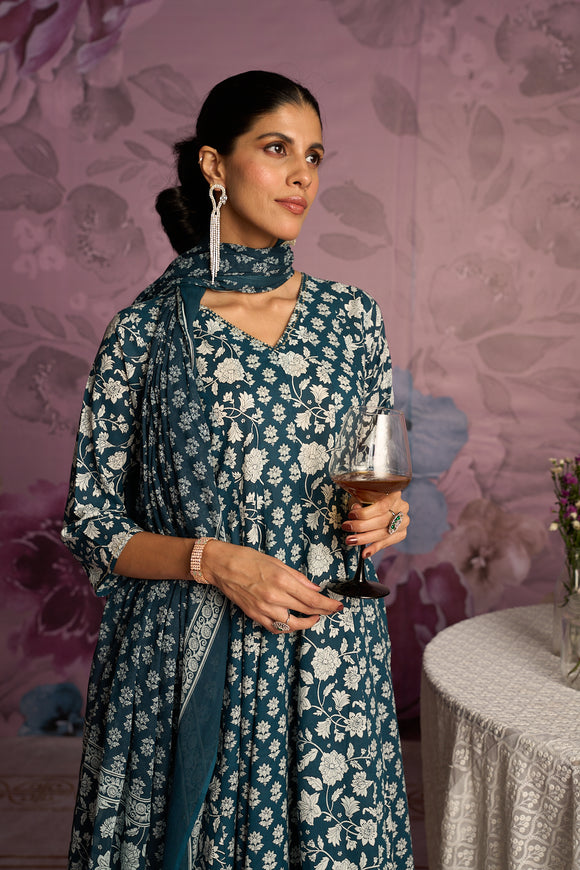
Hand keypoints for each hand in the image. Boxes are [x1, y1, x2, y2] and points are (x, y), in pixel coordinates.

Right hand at [201, 540, 342, 632]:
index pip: (312, 599)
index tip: (338, 606)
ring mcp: (263, 609)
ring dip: (306, 622)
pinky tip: (293, 621)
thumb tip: (315, 589)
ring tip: (314, 617)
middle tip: (332, 610)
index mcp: (282, 581)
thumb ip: (298, 578)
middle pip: (306, 612)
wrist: (222, 565)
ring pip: (292, 624)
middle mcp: (274, 597)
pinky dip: (287, 627)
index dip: (328, 605)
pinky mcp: (254, 615)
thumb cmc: (248, 559)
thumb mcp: (277, 562)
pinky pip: (275, 627)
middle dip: (323, 612)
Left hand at [341, 491, 408, 558]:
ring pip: (384, 533)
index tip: (350, 515)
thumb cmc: (369, 498)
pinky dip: (374, 548)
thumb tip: (355, 509)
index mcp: (394, 494)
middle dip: (361, 526)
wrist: (381, 503)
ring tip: (350, 541)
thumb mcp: (363, 495)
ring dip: (365, 539)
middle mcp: (402, 507)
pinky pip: (387, 542)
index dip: (365, 512)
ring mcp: (404, 521)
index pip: (382, 506)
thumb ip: (360, 502)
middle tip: (346, 528)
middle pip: (382, 521)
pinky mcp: (402, 533)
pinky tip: (364, 553)